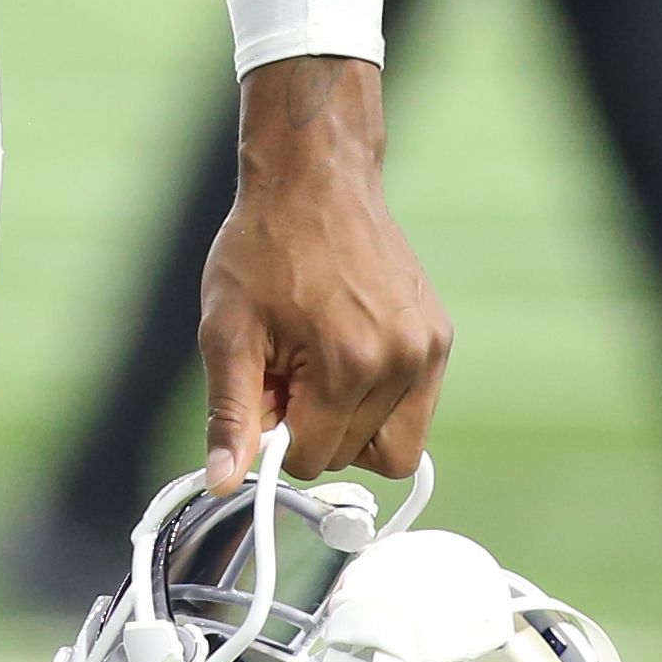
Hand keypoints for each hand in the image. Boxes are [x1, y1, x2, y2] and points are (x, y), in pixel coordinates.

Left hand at [198, 54, 449, 493]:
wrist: (315, 180)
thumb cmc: (263, 248)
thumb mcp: (227, 329)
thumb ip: (230, 413)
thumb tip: (222, 481)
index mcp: (348, 366)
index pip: (311, 459)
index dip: (277, 433)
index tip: (267, 387)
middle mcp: (401, 364)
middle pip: (351, 456)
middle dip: (313, 426)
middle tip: (289, 367)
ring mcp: (427, 351)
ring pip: (391, 444)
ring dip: (351, 421)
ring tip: (319, 362)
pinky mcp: (439, 338)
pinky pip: (414, 409)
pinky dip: (379, 398)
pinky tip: (349, 349)